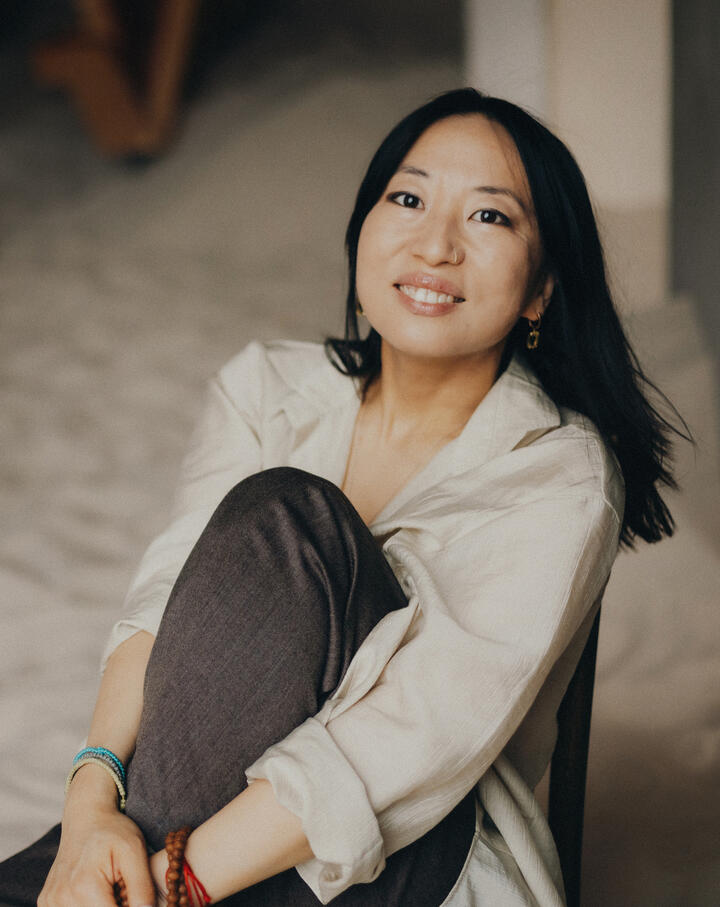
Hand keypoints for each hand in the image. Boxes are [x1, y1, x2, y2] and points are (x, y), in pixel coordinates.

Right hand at [38, 787, 157, 906]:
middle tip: (121, 890)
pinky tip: (95, 893)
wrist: (86, 817)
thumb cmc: (112, 831)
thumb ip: (142, 888)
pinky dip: (87, 905)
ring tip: (109, 889)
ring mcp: (50, 901)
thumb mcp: (135, 851)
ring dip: (100, 906)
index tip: (133, 896)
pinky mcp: (46, 902)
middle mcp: (61, 898)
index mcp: (84, 887)